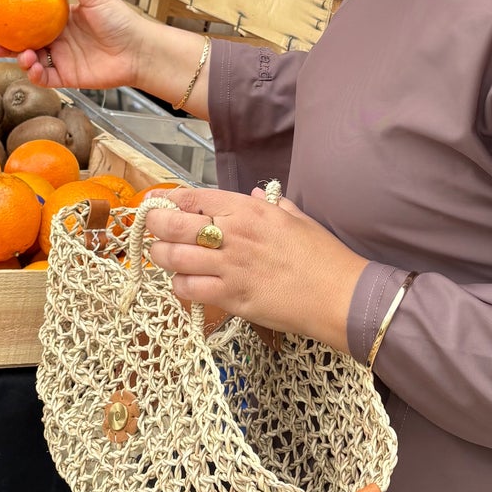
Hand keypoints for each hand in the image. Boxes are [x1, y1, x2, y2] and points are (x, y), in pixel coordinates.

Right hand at [0, 0, 156, 90]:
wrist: (139, 50)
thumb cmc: (122, 20)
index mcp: (63, 19)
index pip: (32, 17)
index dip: (14, 17)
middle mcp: (59, 39)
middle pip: (26, 41)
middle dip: (7, 43)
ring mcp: (62, 58)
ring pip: (32, 61)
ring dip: (21, 59)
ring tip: (23, 54)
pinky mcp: (68, 77)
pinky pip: (44, 78)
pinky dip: (34, 74)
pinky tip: (33, 67)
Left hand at [145, 186, 366, 349]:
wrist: (339, 296)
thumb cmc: (322, 256)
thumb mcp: (296, 218)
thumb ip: (271, 204)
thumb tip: (257, 193)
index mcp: (249, 210)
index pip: (193, 198)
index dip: (167, 200)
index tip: (158, 203)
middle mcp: (234, 235)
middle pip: (173, 225)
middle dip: (154, 225)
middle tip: (152, 229)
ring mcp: (230, 268)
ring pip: (174, 258)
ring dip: (162, 256)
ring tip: (163, 256)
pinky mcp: (232, 298)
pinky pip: (189, 289)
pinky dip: (180, 285)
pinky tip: (186, 283)